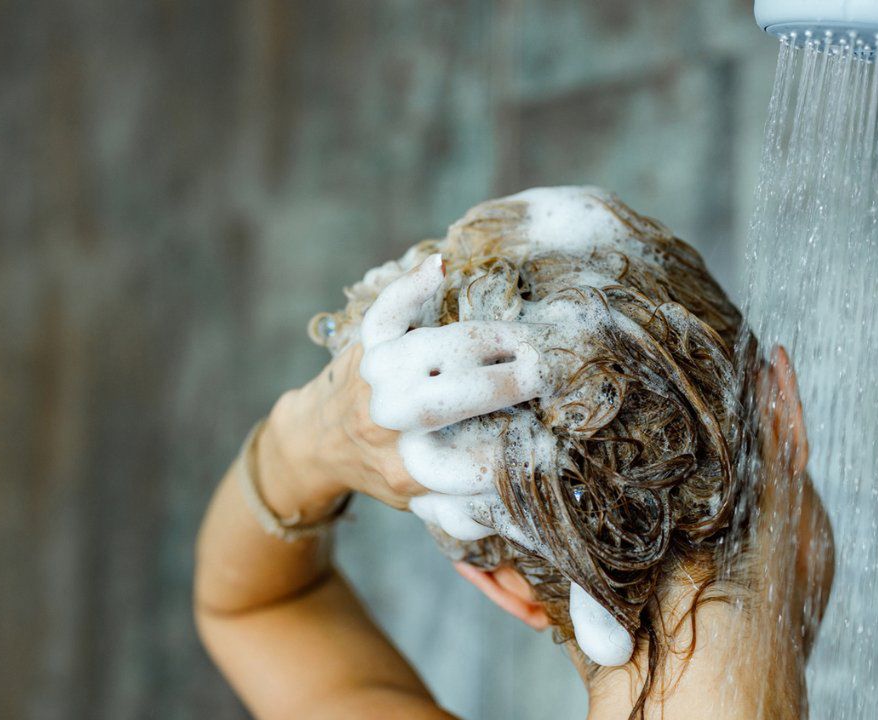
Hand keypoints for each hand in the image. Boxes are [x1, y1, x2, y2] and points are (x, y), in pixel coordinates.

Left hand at [262, 253, 559, 519]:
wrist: (318, 441)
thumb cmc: (386, 469)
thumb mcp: (425, 505)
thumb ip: (473, 512)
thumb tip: (531, 525)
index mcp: (411, 470)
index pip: (480, 462)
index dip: (525, 445)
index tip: (559, 429)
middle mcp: (391, 424)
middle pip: (457, 396)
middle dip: (509, 382)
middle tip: (548, 373)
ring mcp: (376, 379)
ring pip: (433, 349)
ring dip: (485, 340)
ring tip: (523, 341)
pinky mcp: (367, 343)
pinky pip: (387, 310)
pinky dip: (412, 287)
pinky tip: (440, 270)